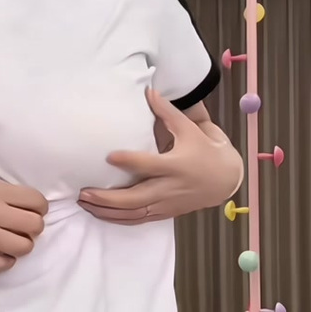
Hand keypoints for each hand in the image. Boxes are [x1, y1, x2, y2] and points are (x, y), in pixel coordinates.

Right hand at [0, 171, 47, 273]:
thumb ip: (2, 191)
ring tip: (13, 238)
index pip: (37, 201)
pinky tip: (0, 253)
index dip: (40, 206)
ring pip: (23, 247)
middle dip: (34, 225)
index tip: (35, 208)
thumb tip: (25, 204)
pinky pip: (0, 265)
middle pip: (35, 225)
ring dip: (23, 243)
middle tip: (24, 224)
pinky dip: (6, 260)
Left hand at [78, 89, 242, 223]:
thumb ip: (167, 112)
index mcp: (176, 165)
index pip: (149, 165)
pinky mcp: (165, 213)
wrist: (226, 179)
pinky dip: (118, 219)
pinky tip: (100, 214)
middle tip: (84, 192)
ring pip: (134, 213)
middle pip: (136, 198)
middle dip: (108, 198)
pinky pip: (139, 220)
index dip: (129, 162)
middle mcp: (170, 188)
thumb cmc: (205, 149)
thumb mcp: (189, 128)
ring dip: (108, 211)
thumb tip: (148, 91)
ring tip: (84, 203)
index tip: (109, 156)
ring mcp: (167, 204)